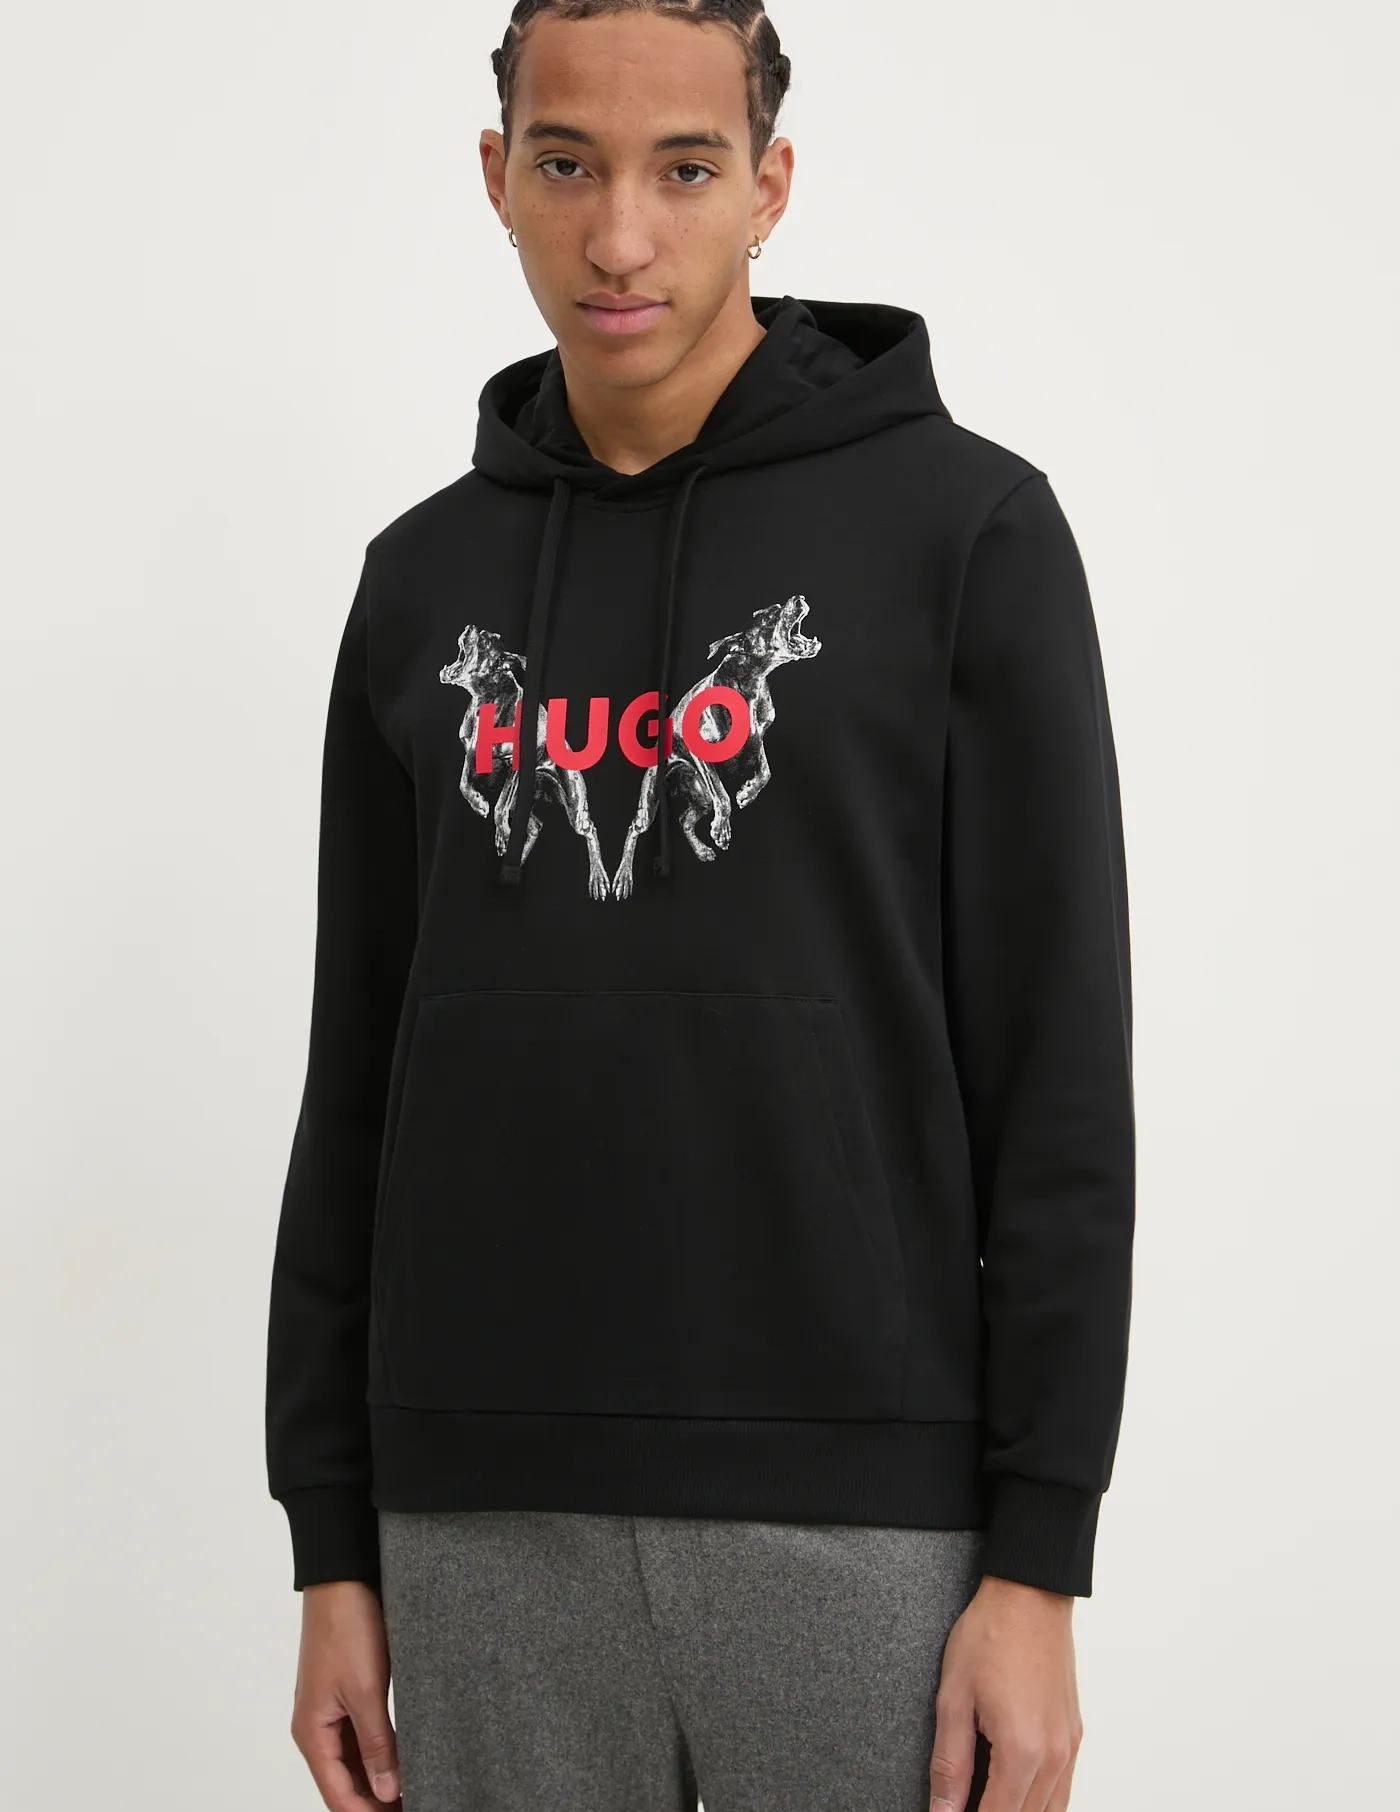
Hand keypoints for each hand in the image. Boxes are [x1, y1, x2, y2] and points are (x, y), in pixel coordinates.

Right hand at [290, 1579, 402, 1809]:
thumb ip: (377, 1744)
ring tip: (414, 1789)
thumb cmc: (346, 1627)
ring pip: (353, 1760)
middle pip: (344, 1782)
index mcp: (312, 1733)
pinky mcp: (345, 1693)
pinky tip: (403, 1758)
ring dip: (378, 1778)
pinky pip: (359, 1735)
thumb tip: (387, 1791)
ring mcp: (330, 1710)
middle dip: (375, 1800)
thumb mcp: (366, 1691)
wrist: (342, 1577)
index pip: (337, 1795)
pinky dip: (379, 1751)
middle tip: (416, 1803)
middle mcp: (316, 1727)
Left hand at [928, 1574, 1082, 1811]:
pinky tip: (1014, 1791)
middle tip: (960, 1805)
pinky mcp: (1074, 1735)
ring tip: (985, 1799)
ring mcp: (1069, 1747)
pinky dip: (1040, 1802)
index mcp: (1021, 1751)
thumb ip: (949, 1765)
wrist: (1030, 1594)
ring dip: (1019, 1811)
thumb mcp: (954, 1698)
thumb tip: (942, 1811)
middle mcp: (1054, 1756)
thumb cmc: (991, 1634)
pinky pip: (1063, 1789)